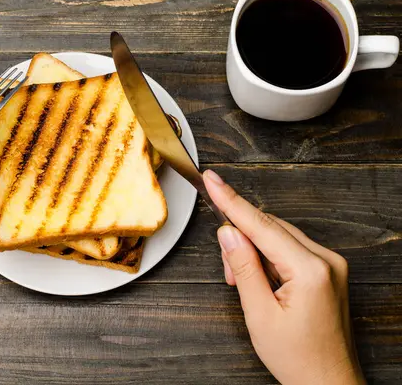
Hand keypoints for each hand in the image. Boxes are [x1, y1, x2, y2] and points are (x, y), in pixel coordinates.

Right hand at [202, 170, 364, 384]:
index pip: (261, 225)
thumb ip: (243, 268)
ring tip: (245, 285)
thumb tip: (228, 233)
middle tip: (228, 272)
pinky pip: (290, 250)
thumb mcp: (259, 315)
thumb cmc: (298, 359)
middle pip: (270, 229)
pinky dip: (269, 260)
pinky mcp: (328, 271)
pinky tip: (262, 282)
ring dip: (254, 254)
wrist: (329, 384)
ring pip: (278, 238)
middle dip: (241, 242)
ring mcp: (330, 265)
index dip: (232, 201)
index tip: (213, 180)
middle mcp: (326, 260)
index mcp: (310, 270)